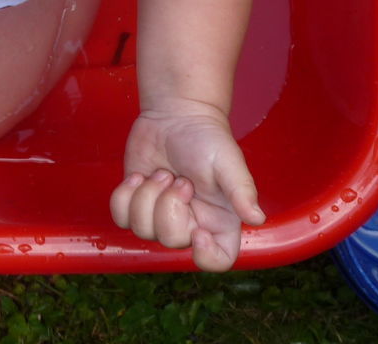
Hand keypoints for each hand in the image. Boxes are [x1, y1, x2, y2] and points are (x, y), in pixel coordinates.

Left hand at [109, 102, 264, 271]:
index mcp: (219, 220)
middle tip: (178, 178)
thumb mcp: (228, 161)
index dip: (206, 256)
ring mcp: (160, 215)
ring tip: (161, 173)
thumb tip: (257, 218)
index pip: (217, 260)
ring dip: (146, 195)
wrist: (175, 116)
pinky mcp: (136, 203)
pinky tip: (138, 175)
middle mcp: (190, 223)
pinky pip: (120, 217)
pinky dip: (124, 195)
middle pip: (170, 241)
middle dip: (168, 205)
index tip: (197, 230)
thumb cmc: (206, 138)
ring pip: (141, 229)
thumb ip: (242, 190)